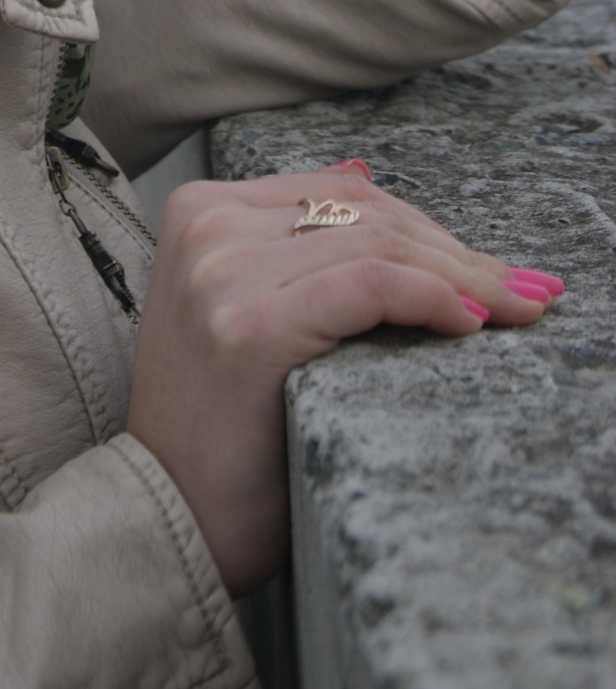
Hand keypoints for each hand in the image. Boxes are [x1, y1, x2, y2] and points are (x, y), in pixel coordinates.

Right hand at [126, 166, 560, 595]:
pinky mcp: (249, 327)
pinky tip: (467, 325)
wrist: (166, 514)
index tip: (486, 267)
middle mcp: (206, 227)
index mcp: (198, 210)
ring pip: (377, 245)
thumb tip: (363, 174)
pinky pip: (370, 286)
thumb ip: (289, 243)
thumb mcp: (238, 306)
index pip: (338, 191)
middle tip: (523, 293)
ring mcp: (222, 274)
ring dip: (463, 279)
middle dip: (456, 253)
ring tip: (513, 312)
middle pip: (363, 213)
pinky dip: (432, 299)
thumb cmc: (217, 427)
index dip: (425, 225)